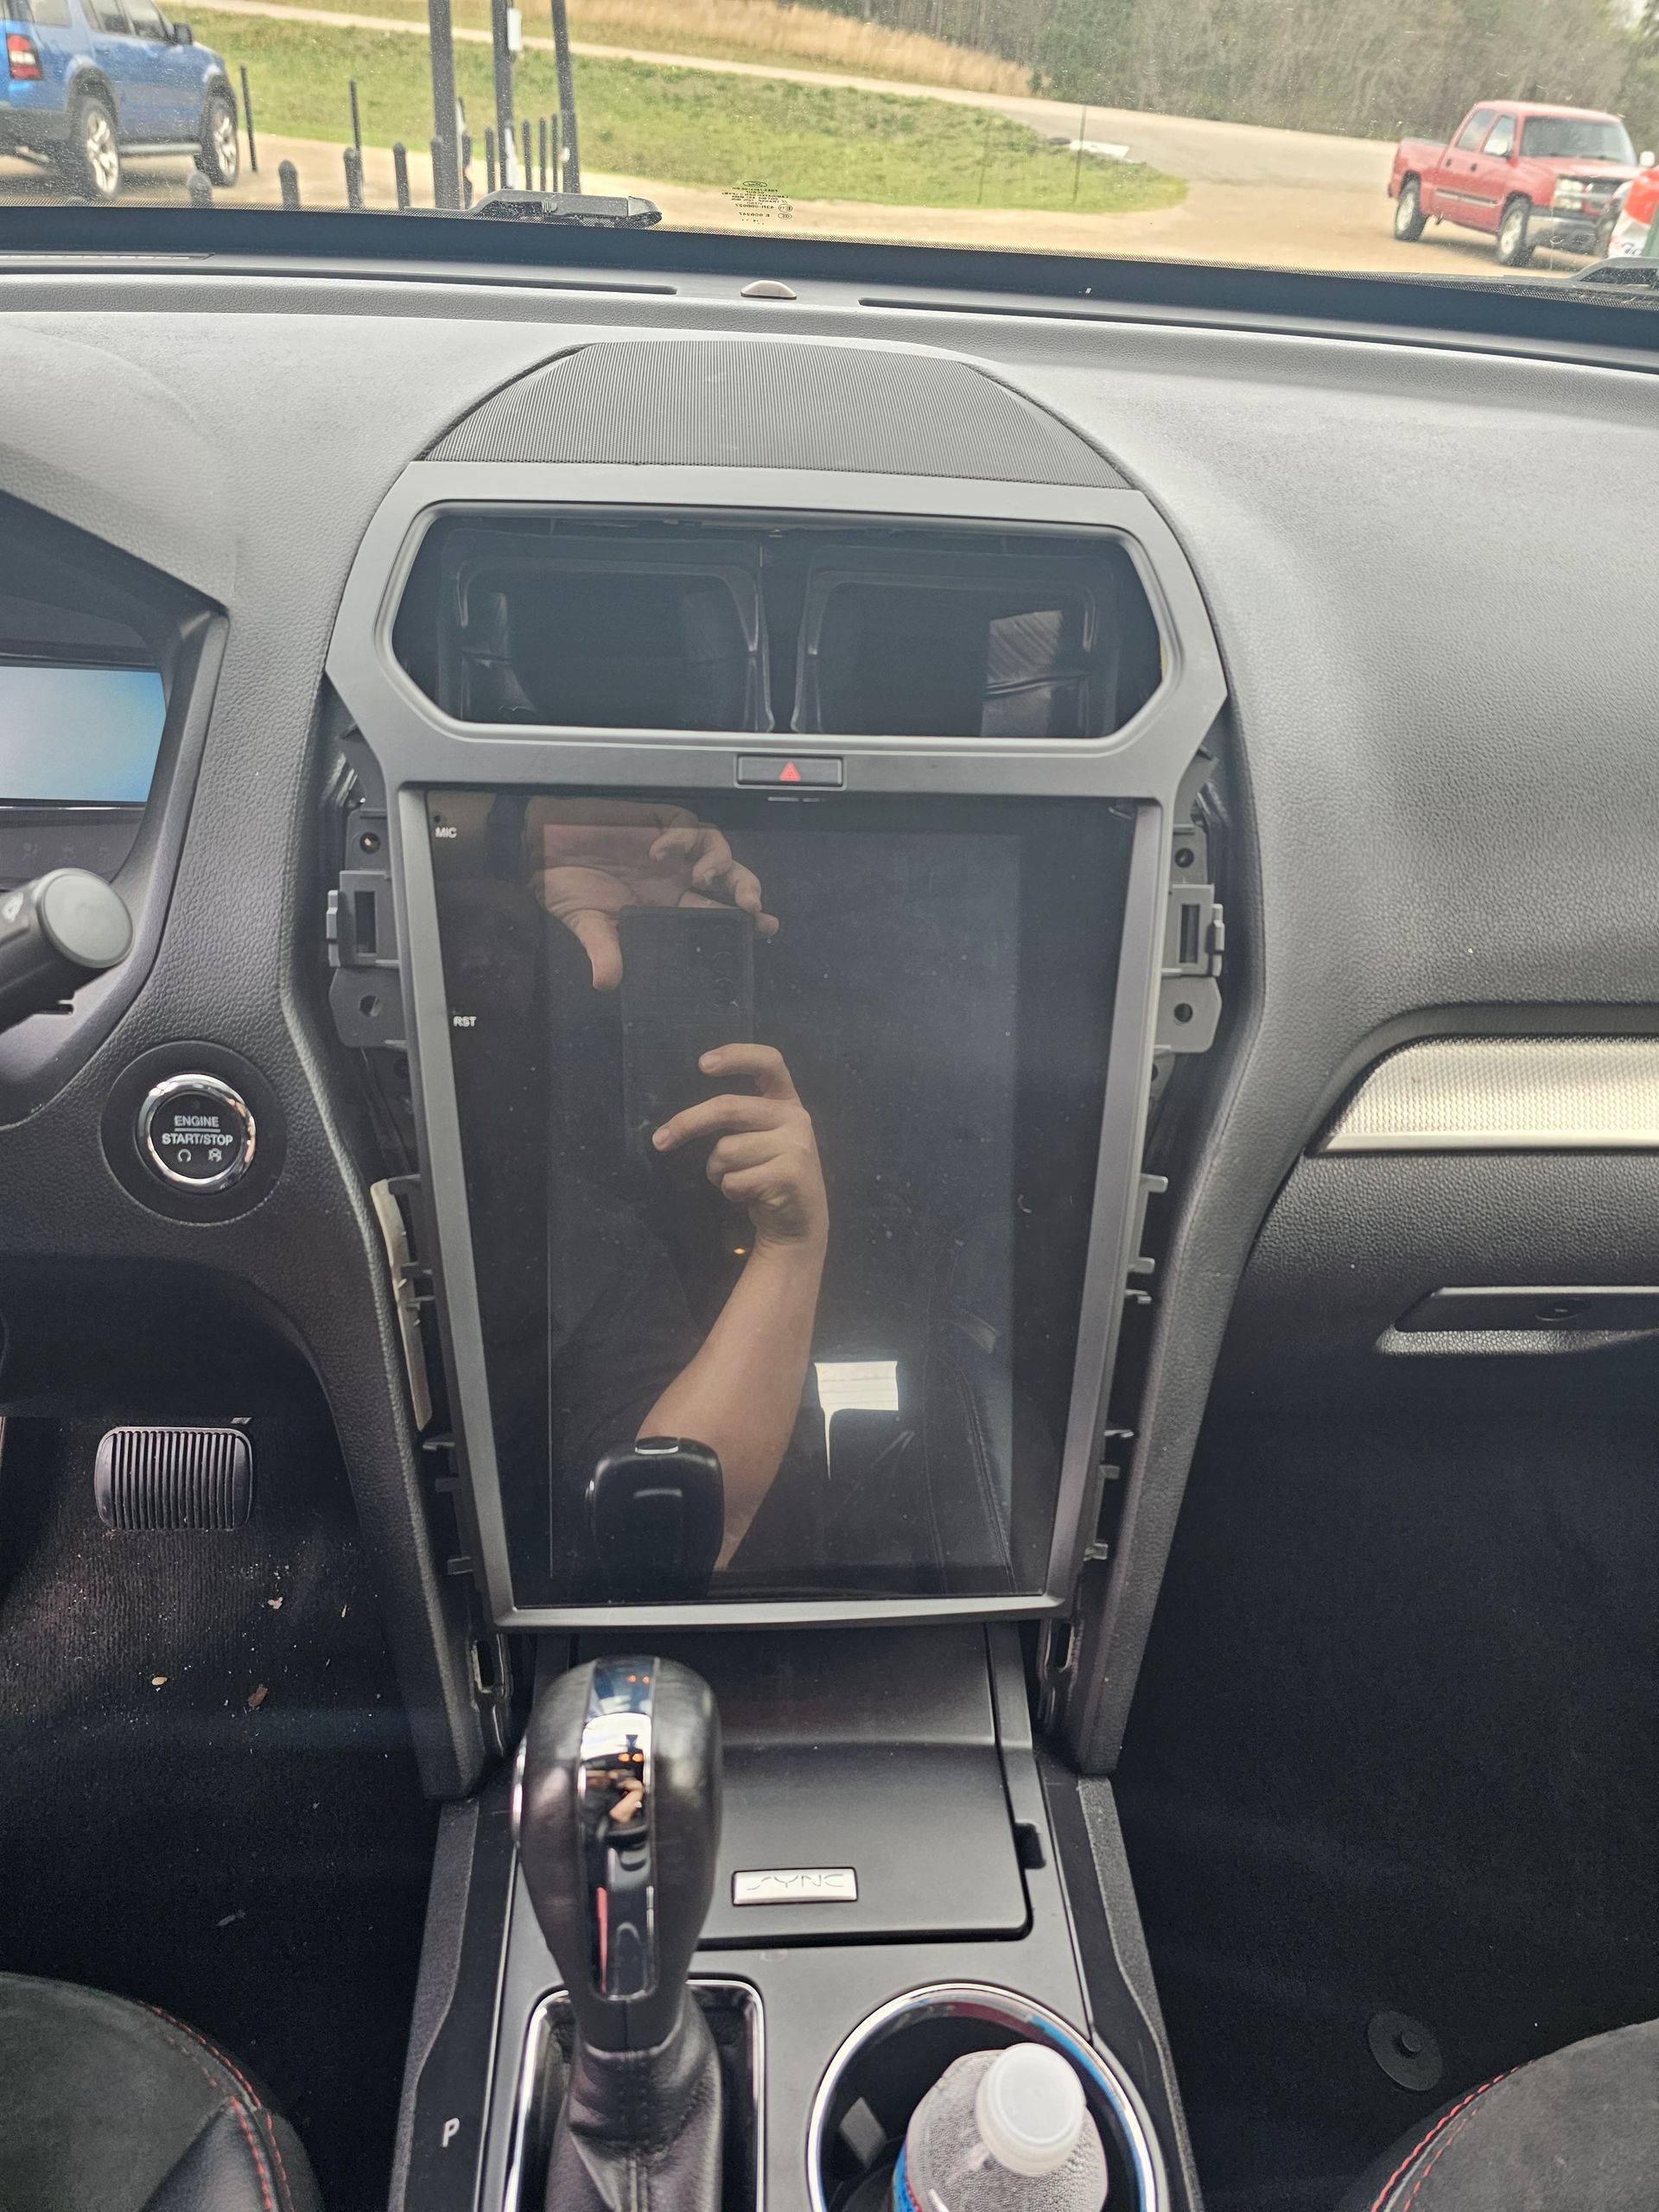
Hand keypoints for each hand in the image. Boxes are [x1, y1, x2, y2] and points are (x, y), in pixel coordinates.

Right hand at [529, 800, 777, 991]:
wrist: (542, 845)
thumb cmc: (566, 884)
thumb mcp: (585, 923)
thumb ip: (602, 950)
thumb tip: (605, 985)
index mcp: (668, 906)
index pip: (717, 915)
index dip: (744, 920)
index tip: (766, 928)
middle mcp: (677, 878)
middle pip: (729, 883)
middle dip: (746, 892)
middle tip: (751, 907)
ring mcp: (672, 849)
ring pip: (718, 852)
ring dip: (720, 864)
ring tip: (703, 876)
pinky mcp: (659, 822)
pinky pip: (686, 826)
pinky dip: (680, 838)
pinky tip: (658, 850)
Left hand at [652, 1044, 826, 1252]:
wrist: (799, 1223)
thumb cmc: (767, 1175)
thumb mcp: (762, 1137)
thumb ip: (738, 1116)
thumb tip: (679, 1120)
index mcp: (788, 1102)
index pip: (769, 1062)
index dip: (736, 1056)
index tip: (702, 1064)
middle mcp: (797, 1118)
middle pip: (728, 1108)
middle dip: (688, 1123)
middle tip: (660, 1141)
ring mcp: (796, 1147)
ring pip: (725, 1151)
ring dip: (717, 1171)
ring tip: (738, 1180)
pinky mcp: (789, 1177)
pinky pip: (733, 1180)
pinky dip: (729, 1191)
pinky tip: (749, 1196)